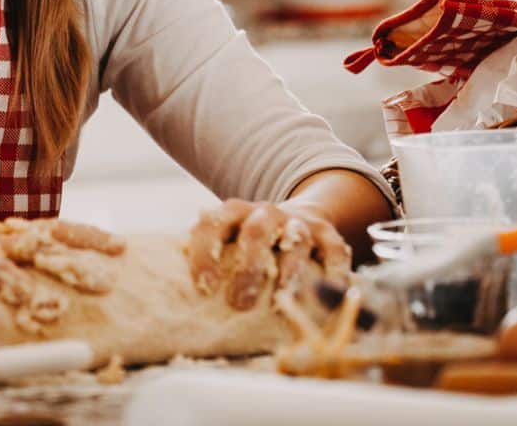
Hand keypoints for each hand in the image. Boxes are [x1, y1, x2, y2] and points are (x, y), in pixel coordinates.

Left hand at [186, 199, 349, 310]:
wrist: (298, 217)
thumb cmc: (250, 244)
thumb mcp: (230, 243)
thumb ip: (213, 261)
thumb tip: (183, 303)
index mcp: (233, 212)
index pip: (212, 224)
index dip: (205, 253)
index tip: (204, 288)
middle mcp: (265, 212)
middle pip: (256, 231)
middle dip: (248, 267)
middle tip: (240, 303)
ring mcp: (298, 221)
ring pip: (296, 239)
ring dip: (289, 271)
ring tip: (282, 302)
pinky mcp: (327, 234)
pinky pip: (333, 251)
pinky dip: (332, 274)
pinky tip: (328, 297)